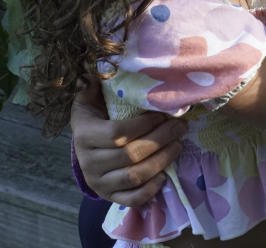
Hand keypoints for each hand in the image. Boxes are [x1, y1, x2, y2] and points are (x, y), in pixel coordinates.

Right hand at [71, 80, 186, 206]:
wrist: (85, 149)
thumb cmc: (95, 118)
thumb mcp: (90, 99)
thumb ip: (94, 84)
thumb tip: (100, 65)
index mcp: (85, 135)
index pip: (117, 133)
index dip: (144, 124)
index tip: (163, 114)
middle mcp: (89, 162)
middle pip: (130, 154)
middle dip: (161, 139)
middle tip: (180, 126)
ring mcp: (99, 182)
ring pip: (135, 176)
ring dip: (162, 160)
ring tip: (178, 145)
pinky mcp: (110, 197)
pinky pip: (133, 199)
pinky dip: (151, 189)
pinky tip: (165, 174)